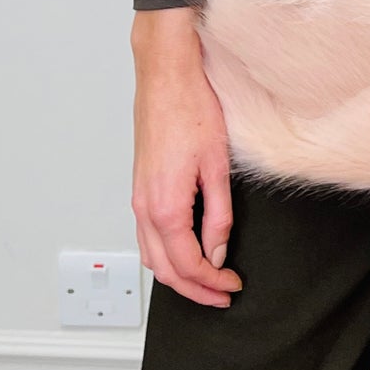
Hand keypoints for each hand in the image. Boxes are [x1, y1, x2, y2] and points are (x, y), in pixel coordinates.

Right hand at [130, 8, 243, 307]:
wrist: (166, 74)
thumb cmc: (190, 108)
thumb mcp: (216, 165)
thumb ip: (218, 215)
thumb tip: (218, 251)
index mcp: (165, 206)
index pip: (188, 264)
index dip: (211, 282)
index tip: (231, 286)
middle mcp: (144, 207)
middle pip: (164, 269)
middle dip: (193, 289)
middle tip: (220, 294)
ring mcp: (138, 196)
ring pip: (151, 256)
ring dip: (176, 275)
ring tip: (204, 279)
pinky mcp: (139, 186)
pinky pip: (146, 235)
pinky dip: (163, 254)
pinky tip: (182, 249)